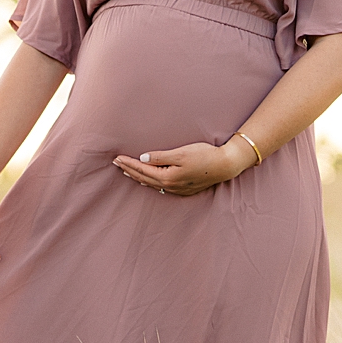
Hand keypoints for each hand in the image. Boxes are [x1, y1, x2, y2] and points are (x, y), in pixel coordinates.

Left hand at [113, 138, 254, 196]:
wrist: (225, 166)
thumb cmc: (205, 156)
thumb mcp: (181, 153)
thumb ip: (160, 157)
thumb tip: (142, 158)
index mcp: (167, 177)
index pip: (142, 170)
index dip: (129, 163)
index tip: (117, 158)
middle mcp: (170, 186)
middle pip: (144, 178)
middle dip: (129, 170)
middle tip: (116, 163)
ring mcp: (177, 189)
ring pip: (151, 184)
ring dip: (138, 177)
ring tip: (126, 172)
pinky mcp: (183, 189)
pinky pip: (160, 187)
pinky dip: (150, 182)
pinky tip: (146, 181)